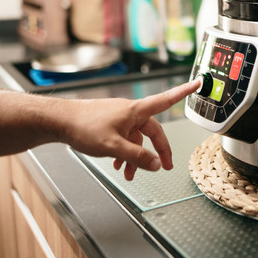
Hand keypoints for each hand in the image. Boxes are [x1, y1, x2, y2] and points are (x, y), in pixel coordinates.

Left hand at [63, 78, 200, 179]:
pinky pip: (124, 138)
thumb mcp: (113, 146)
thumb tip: (156, 164)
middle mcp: (130, 112)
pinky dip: (124, 152)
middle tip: (165, 166)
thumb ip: (136, 157)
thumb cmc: (84, 127)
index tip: (198, 82)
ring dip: (135, 156)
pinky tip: (116, 164)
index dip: (183, 92)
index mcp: (135, 111)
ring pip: (135, 138)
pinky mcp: (109, 123)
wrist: (59, 121)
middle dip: (158, 150)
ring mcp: (119, 117)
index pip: (165, 100)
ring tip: (129, 174)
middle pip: (152, 130)